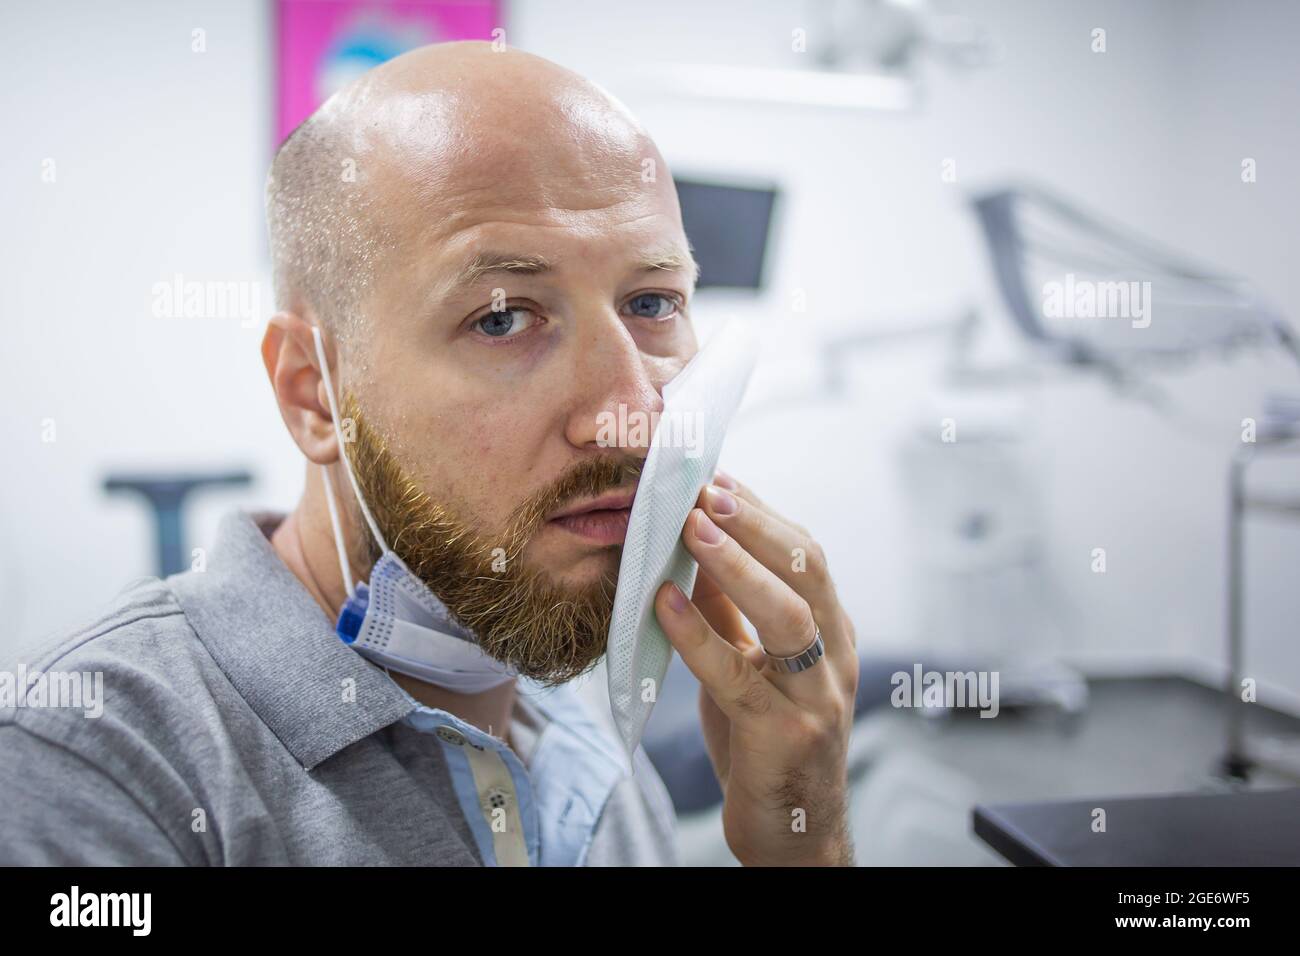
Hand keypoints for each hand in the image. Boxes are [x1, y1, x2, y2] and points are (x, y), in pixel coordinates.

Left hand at [654, 472, 858, 865]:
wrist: (795, 834)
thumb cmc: (769, 740)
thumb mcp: (752, 664)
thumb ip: (731, 610)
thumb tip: (693, 544)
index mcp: (832, 633)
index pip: (806, 555)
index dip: (762, 512)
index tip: (717, 477)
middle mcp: (836, 658)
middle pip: (808, 571)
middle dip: (757, 523)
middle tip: (707, 489)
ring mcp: (816, 698)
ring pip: (788, 616)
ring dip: (738, 565)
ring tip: (693, 527)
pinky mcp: (784, 736)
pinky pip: (738, 677)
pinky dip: (698, 635)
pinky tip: (664, 603)